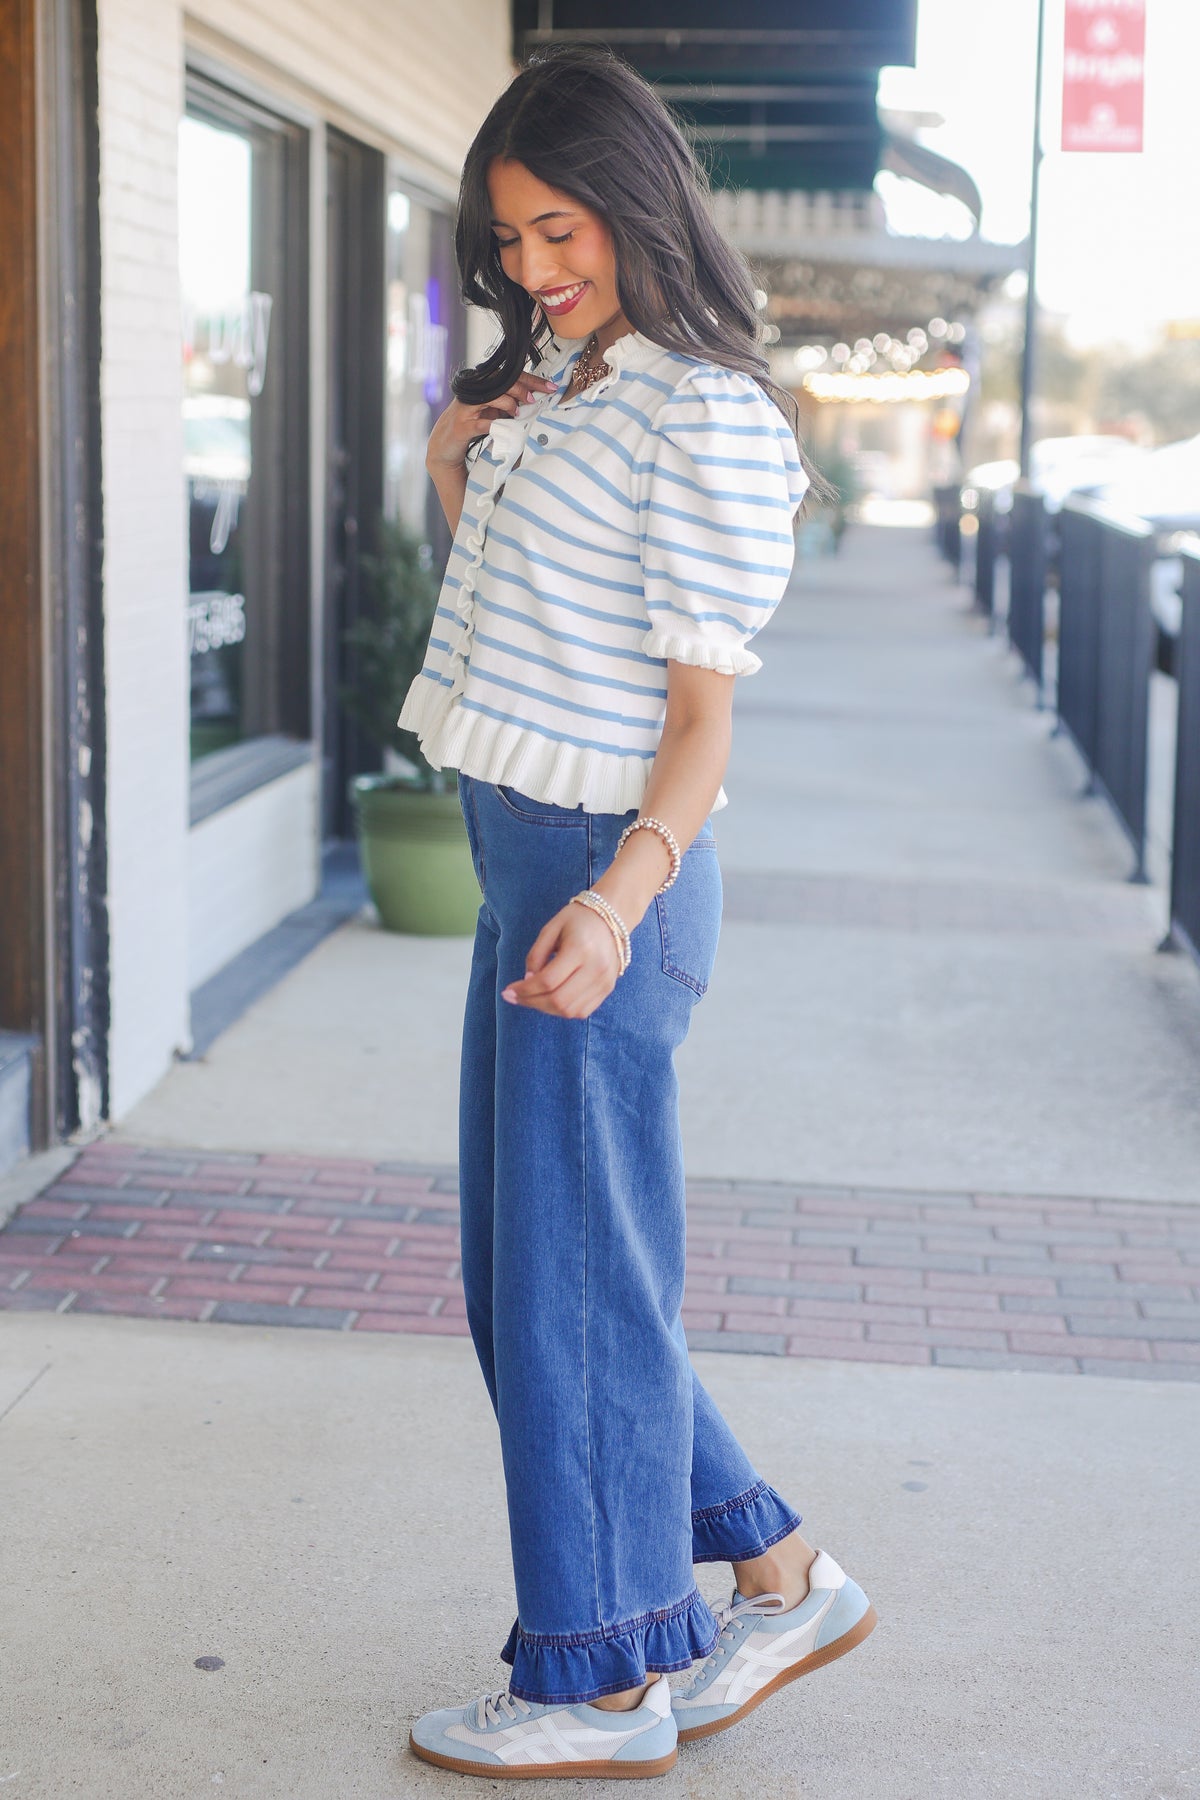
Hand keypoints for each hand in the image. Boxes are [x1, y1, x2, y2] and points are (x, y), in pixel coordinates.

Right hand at [425, 372, 556, 472]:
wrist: (445, 445)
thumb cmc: (471, 425)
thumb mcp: (492, 411)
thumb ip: (508, 403)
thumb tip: (534, 400)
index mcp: (483, 386)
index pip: (510, 376)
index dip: (532, 380)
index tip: (550, 387)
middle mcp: (474, 392)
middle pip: (501, 382)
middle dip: (522, 389)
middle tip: (534, 400)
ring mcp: (466, 408)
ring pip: (490, 396)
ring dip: (509, 403)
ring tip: (518, 413)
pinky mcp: (462, 426)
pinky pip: (482, 423)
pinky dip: (495, 425)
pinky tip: (503, 427)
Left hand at [501, 900, 624, 1017]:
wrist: (612, 918)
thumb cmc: (578, 919)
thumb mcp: (551, 928)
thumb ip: (536, 955)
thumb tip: (528, 982)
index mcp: (581, 949)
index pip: (548, 981)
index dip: (524, 990)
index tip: (507, 991)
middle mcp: (596, 969)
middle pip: (558, 1000)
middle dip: (531, 1002)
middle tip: (514, 998)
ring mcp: (604, 982)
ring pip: (569, 1011)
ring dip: (545, 1009)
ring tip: (531, 999)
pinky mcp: (607, 989)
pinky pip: (582, 1011)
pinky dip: (562, 1011)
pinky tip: (549, 1000)